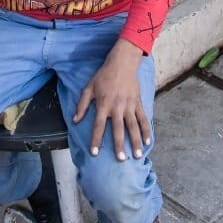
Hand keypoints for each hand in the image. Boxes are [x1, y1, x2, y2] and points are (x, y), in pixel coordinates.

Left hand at [73, 39, 148, 160]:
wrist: (122, 63)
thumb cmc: (103, 76)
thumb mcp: (89, 88)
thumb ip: (82, 105)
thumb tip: (75, 120)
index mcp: (103, 104)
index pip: (98, 125)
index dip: (96, 140)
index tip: (94, 153)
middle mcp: (117, 107)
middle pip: (118, 129)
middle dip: (119, 145)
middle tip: (121, 159)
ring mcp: (129, 105)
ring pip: (133, 126)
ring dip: (135, 141)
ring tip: (137, 155)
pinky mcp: (138, 103)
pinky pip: (143, 119)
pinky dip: (146, 130)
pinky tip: (148, 142)